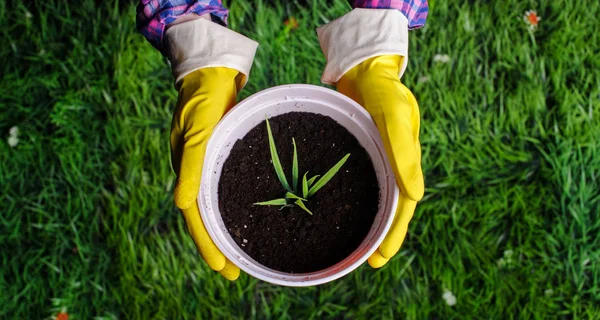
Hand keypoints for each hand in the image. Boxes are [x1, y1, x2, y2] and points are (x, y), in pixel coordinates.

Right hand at [171, 67, 244, 279]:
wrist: (210, 73)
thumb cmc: (203, 98)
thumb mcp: (198, 129)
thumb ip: (192, 165)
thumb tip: (182, 205)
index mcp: (185, 172)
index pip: (194, 218)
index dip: (207, 245)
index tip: (223, 268)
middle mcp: (194, 175)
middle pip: (204, 219)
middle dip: (217, 248)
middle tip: (235, 272)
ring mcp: (205, 167)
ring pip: (214, 207)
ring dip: (225, 231)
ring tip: (240, 254)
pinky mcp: (218, 157)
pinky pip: (223, 190)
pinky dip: (232, 208)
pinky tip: (246, 216)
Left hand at [336, 55, 423, 267]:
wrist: (365, 68)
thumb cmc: (383, 89)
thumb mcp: (394, 116)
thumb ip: (403, 152)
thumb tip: (416, 196)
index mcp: (406, 160)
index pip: (403, 205)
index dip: (395, 232)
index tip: (382, 257)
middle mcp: (394, 163)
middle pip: (392, 207)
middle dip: (384, 235)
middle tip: (371, 262)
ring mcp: (377, 158)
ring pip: (376, 197)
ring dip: (370, 221)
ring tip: (357, 244)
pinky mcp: (360, 151)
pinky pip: (360, 181)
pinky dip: (354, 198)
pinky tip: (340, 209)